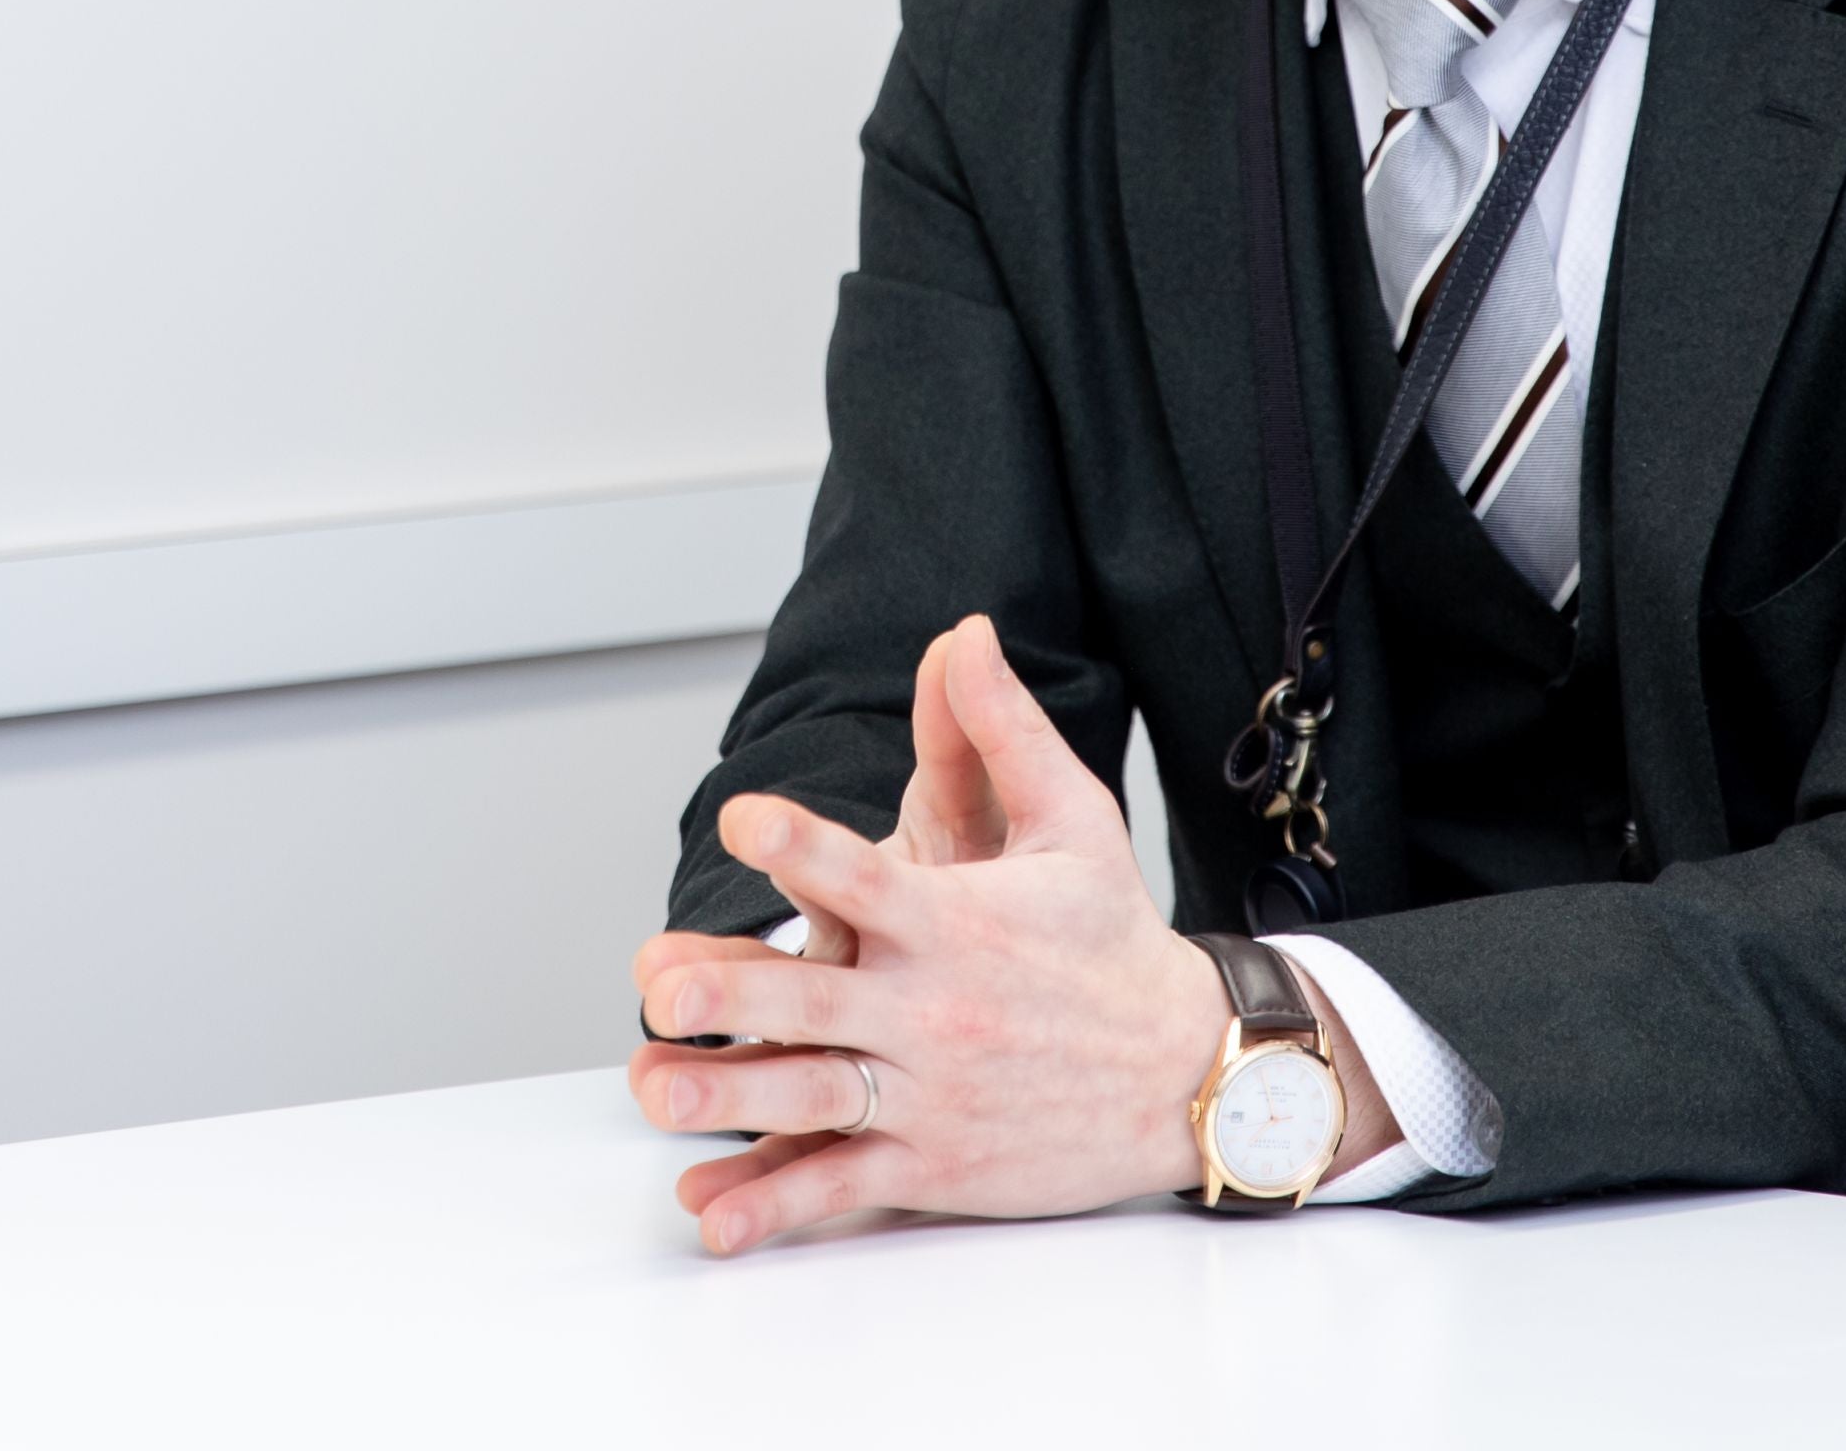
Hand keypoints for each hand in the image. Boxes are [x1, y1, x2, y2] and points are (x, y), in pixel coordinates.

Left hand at [621, 614, 1391, 1251]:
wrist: (1193, 1072)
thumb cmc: (1115, 938)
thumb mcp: (1073, 820)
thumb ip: (1000, 728)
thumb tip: (964, 630)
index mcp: (956, 921)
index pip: (868, 875)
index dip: (805, 845)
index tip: (743, 817)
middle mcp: (934, 1009)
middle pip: (822, 1001)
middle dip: (740, 995)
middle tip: (662, 982)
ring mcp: (930, 1096)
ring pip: (815, 1100)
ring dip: (731, 1102)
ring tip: (652, 1092)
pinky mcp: (934, 1168)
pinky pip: (841, 1187)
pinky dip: (773, 1205)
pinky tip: (707, 1215)